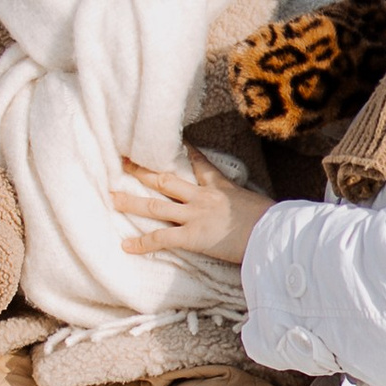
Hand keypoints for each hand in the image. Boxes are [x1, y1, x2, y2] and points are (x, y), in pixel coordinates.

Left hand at [117, 152, 266, 268]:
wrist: (273, 232)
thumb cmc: (271, 220)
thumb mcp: (257, 201)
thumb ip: (244, 202)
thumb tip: (251, 208)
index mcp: (220, 186)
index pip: (198, 161)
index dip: (182, 149)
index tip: (169, 139)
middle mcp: (202, 196)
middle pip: (165, 179)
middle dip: (142, 171)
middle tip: (123, 162)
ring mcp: (195, 215)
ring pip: (156, 205)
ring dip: (132, 202)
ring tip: (112, 198)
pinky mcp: (193, 236)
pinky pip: (162, 238)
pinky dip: (142, 243)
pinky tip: (126, 246)